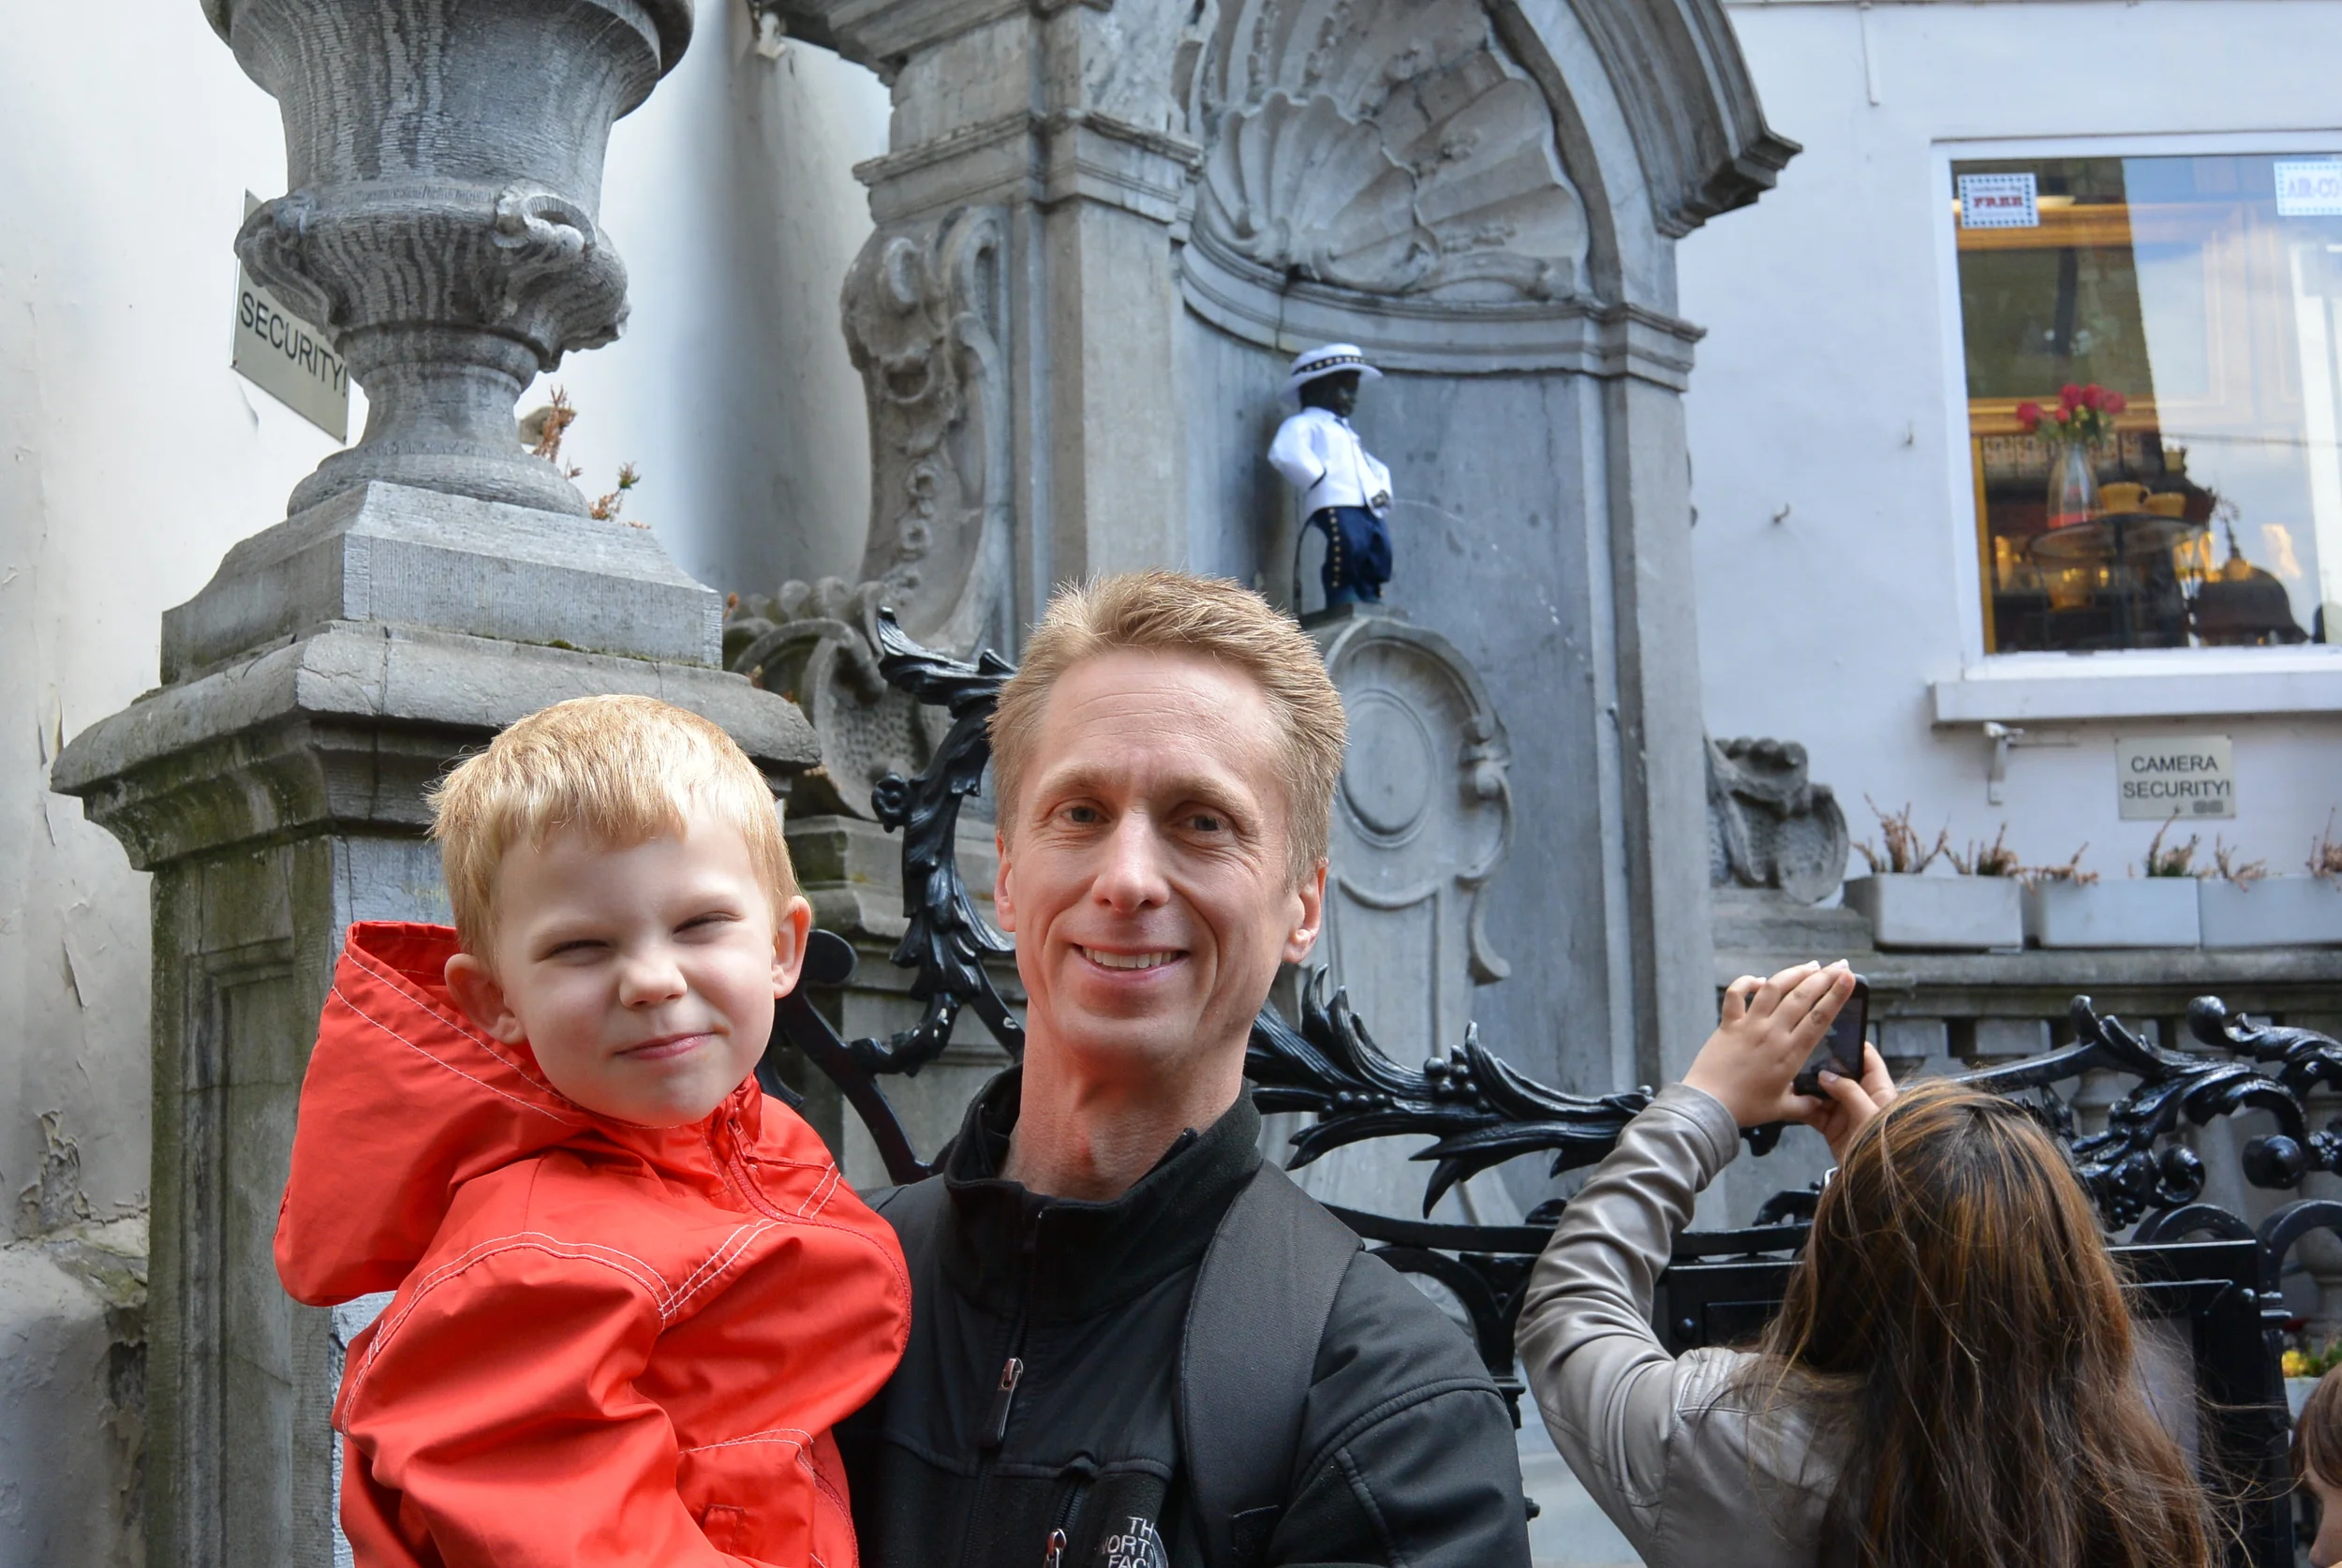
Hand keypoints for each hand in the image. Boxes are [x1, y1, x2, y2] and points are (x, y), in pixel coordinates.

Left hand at [1681, 962, 1857, 1130]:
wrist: (1708, 1104)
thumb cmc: (1746, 1108)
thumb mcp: (1783, 1109)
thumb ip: (1806, 1105)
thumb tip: (1824, 1104)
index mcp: (1791, 1053)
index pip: (1820, 1018)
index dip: (1836, 995)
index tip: (1848, 977)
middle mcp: (1772, 1033)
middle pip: (1802, 997)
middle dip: (1823, 977)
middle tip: (1838, 964)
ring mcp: (1749, 1025)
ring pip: (1774, 989)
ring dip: (1793, 973)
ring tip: (1811, 966)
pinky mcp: (1728, 1023)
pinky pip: (1736, 994)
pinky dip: (1747, 982)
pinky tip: (1760, 980)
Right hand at [1794, 1041, 1897, 1164]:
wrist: (1876, 1183)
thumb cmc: (1884, 1145)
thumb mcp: (1870, 1114)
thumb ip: (1848, 1091)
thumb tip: (1826, 1075)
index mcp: (1879, 1089)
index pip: (1868, 1059)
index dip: (1853, 1044)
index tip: (1833, 1030)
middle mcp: (1861, 1097)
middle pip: (1840, 1073)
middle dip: (1822, 1065)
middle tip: (1801, 1051)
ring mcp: (1845, 1112)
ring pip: (1823, 1091)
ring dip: (1808, 1085)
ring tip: (1791, 1073)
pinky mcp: (1831, 1127)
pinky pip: (1813, 1111)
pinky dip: (1802, 1106)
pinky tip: (1790, 1097)